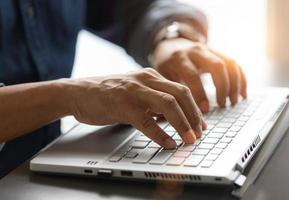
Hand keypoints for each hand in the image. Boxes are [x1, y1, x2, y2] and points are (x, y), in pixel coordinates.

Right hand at [66, 69, 205, 148]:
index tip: (201, 125)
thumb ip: (154, 101)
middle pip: (181, 94)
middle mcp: (146, 80)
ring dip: (183, 124)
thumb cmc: (108, 94)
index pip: (182, 90)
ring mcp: (134, 91)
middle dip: (194, 116)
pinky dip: (160, 134)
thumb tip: (174, 117)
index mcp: (151, 76)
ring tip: (189, 140)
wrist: (79, 92)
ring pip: (168, 105)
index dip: (195, 109)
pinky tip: (168, 143)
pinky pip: (146, 121)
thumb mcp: (136, 91)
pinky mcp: (122, 105)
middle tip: (199, 134)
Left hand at [152, 38, 246, 112]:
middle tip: (222, 105)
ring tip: (233, 102)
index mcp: (179, 58)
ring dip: (234, 84)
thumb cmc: (165, 65)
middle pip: (216, 66)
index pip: (192, 75)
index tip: (205, 110)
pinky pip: (234, 63)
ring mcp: (208, 49)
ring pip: (228, 63)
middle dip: (222, 87)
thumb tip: (179, 115)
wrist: (170, 44)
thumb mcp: (162, 75)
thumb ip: (172, 90)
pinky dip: (241, 78)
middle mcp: (195, 51)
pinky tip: (242, 93)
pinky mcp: (217, 51)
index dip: (200, 94)